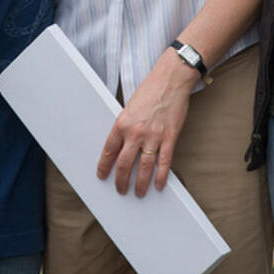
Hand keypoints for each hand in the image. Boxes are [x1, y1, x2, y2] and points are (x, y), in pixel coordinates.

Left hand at [96, 49, 196, 196]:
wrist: (170, 79)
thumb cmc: (150, 90)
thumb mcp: (130, 107)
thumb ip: (126, 126)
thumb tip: (123, 144)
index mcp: (122, 123)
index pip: (109, 150)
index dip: (104, 166)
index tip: (102, 175)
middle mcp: (135, 132)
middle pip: (124, 164)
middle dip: (121, 180)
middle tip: (120, 189)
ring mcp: (153, 136)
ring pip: (143, 167)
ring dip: (140, 183)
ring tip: (139, 193)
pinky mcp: (169, 137)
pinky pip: (164, 162)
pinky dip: (161, 176)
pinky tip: (158, 185)